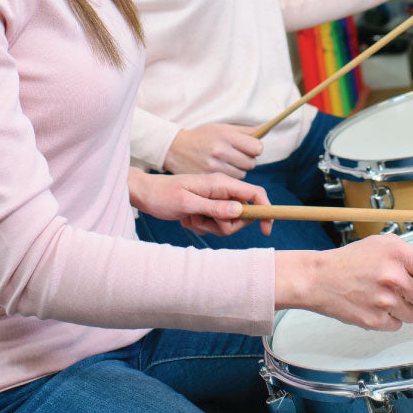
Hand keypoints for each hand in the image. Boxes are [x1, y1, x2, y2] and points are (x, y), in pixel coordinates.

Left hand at [127, 169, 271, 236]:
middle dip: (226, 225)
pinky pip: (216, 223)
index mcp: (221, 183)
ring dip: (211, 226)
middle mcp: (222, 189)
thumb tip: (241, 211)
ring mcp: (216, 198)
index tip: (266, 229)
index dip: (265, 210)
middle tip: (203, 222)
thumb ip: (214, 208)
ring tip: (191, 219)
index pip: (254, 193)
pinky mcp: (209, 206)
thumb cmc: (163, 196)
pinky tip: (188, 219)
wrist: (146, 194)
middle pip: (242, 214)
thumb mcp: (188, 204)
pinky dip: (204, 226)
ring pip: (228, 222)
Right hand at [164, 123, 261, 177]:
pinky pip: (230, 182)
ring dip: (239, 170)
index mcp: (226, 136)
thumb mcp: (223, 128)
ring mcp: (213, 166)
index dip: (255, 148)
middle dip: (248, 160)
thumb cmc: (203, 136)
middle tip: (237, 156)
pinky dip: (229, 178)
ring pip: (242, 174)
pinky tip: (221, 171)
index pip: (257, 147)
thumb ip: (246, 131)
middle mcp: (220, 151)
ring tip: (227, 163)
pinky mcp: (207, 179)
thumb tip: (267, 127)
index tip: (249, 147)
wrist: (176, 149)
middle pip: (251, 163)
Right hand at [274, 234, 412, 330]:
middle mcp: (394, 278)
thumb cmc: (355, 258)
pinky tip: (376, 304)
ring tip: (387, 294)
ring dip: (407, 307)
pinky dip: (391, 318)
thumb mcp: (387, 246)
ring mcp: (385, 302)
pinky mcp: (375, 321)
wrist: (320, 278)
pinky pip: (398, 325)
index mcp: (400, 255)